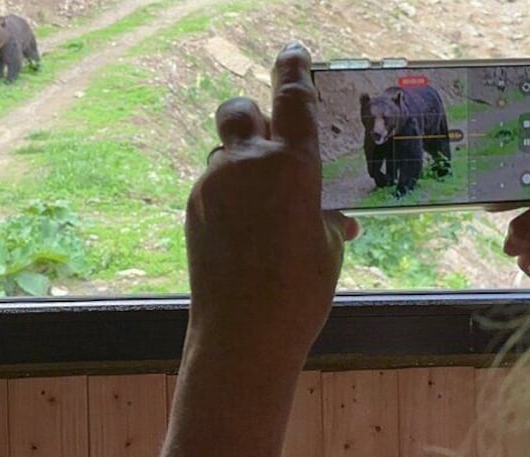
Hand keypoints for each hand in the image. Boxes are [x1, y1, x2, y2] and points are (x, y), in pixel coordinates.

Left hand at [185, 42, 358, 360]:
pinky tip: (243, 231)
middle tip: (267, 142)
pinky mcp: (194, 207)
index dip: (294, 67)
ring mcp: (215, 184)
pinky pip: (213, 185)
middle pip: (239, 112)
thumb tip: (335, 217)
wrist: (244, 330)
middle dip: (252, 117)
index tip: (294, 53)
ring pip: (224, 153)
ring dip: (240, 163)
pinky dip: (229, 195)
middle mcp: (250, 164)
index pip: (293, 96)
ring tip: (260, 204)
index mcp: (294, 163)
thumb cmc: (300, 291)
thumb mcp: (326, 246)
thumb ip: (325, 215)